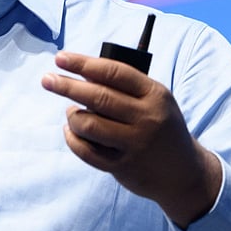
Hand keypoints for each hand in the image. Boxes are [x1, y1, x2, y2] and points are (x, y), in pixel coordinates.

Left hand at [41, 51, 221, 227]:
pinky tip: (71, 130)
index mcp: (155, 94)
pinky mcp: (123, 166)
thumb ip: (126, 87)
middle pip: (98, 97)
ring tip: (71, 111)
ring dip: (72, 115)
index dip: (84, 64)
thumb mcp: (155, 101)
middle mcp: (146, 118)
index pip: (114, 72)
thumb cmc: (162, 127)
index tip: (61, 58)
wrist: (183, 172)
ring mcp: (135, 144)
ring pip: (89, 124)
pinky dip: (73, 138)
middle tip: (47, 79)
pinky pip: (87, 151)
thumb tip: (83, 72)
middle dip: (67, 85)